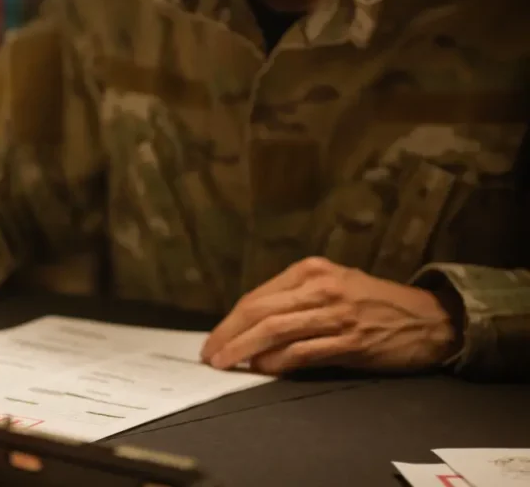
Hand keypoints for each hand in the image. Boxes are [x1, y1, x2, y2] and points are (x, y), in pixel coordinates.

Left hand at [201, 257, 461, 374]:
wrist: (429, 319)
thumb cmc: (375, 303)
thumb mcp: (333, 286)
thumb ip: (294, 300)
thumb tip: (250, 326)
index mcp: (310, 270)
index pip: (257, 296)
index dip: (230, 321)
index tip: (213, 340)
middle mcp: (320, 287)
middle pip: (259, 312)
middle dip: (229, 335)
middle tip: (210, 355)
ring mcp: (335, 314)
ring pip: (275, 330)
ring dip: (244, 350)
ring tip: (226, 364)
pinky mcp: (349, 341)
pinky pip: (302, 352)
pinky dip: (277, 362)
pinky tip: (261, 370)